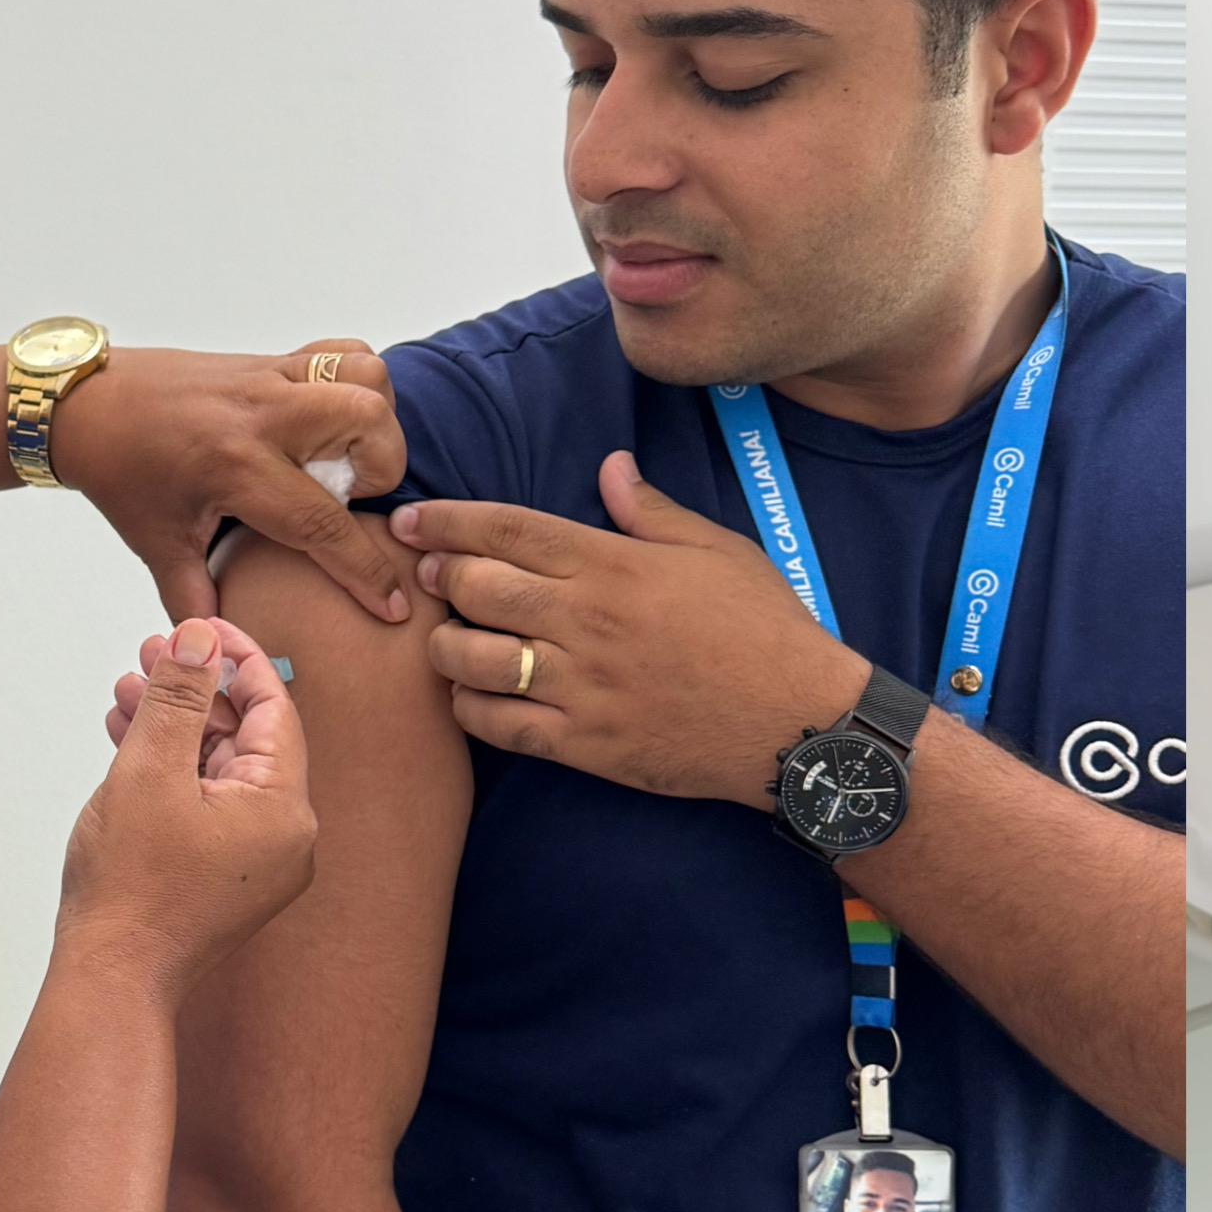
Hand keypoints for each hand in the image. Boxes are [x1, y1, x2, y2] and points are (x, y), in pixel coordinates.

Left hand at [46, 343, 414, 624]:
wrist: (86, 405)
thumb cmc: (121, 471)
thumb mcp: (157, 546)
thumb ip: (196, 600)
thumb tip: (227, 648)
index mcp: (234, 466)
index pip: (322, 521)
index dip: (365, 570)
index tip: (392, 604)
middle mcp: (261, 414)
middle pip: (368, 422)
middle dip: (382, 468)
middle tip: (350, 496)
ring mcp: (269, 378)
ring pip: (366, 376)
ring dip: (376, 420)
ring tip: (347, 456)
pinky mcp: (269, 360)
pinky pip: (341, 353)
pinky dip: (358, 383)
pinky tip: (334, 423)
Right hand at [62, 617, 314, 999]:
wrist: (111, 979)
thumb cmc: (130, 888)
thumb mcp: (150, 769)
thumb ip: (179, 695)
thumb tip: (200, 636)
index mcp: (284, 809)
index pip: (274, 709)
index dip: (236, 657)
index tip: (200, 623)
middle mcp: (283, 837)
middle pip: (245, 736)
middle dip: (194, 690)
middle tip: (150, 651)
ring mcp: (255, 862)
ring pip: (217, 769)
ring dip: (173, 726)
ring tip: (124, 689)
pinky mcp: (223, 877)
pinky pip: (205, 804)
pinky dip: (170, 771)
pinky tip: (126, 739)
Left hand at [394, 450, 865, 807]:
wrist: (798, 723)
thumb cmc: (764, 629)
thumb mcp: (716, 550)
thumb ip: (651, 510)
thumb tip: (609, 465)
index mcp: (613, 565)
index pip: (506, 529)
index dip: (448, 521)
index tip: (412, 521)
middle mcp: (586, 621)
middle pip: (476, 587)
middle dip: (440, 577)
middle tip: (430, 578)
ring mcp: (581, 687)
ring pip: (473, 660)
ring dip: (445, 647)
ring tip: (448, 639)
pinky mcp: (584, 745)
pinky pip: (498, 726)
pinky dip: (470, 709)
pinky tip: (473, 696)